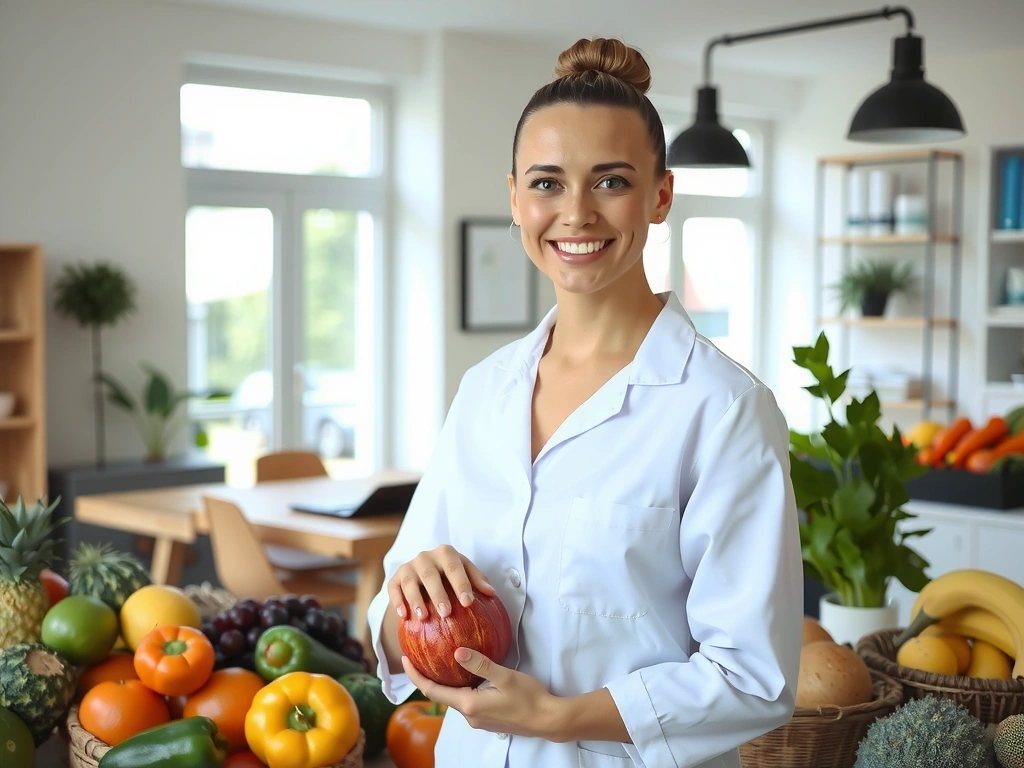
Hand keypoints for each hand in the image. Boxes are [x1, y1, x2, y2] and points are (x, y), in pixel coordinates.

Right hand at [387, 545, 495, 620]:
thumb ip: (477, 581)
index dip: (461, 583)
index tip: (468, 603)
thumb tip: (491, 593)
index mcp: (445, 553)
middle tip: (446, 613)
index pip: (454, 566)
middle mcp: (425, 557)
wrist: (423, 576)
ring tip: (423, 617)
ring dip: (416, 599)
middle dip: (438, 594)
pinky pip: (394, 589)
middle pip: (431, 574)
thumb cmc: (450, 576)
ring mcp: (408, 567)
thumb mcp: (464, 573)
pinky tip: (404, 615)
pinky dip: (398, 601)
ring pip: (410, 581)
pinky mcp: (394, 579)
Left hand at [401, 648, 563, 740]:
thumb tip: (457, 652)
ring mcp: (478, 720)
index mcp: (469, 704)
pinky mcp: (487, 719)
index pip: (433, 691)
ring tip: (438, 662)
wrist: (548, 719)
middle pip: (440, 696)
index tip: (405, 659)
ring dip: (444, 682)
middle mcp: (470, 715)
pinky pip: (466, 701)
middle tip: (419, 656)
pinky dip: (458, 688)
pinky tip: (464, 674)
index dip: (416, 676)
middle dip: (427, 677)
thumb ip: (480, 664)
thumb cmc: (529, 698)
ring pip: (454, 698)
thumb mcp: (505, 676)